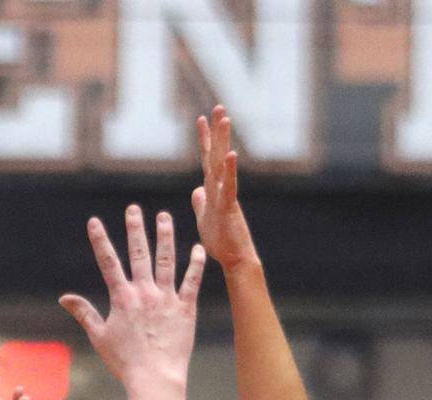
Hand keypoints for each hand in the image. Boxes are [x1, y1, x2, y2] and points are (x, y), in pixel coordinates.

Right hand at [59, 206, 205, 390]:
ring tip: (165, 217)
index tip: (94, 222)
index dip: (100, 240)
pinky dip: (196, 264)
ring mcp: (167, 299)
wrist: (155, 378)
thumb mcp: (99, 336)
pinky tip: (198, 248)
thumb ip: (84, 313)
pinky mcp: (186, 308)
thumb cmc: (126, 362)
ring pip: (166, 260)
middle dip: (135, 229)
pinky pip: (192, 281)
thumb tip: (64, 298)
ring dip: (165, 237)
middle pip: (139, 254)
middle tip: (134, 209)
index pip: (108, 262)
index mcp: (122, 299)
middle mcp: (145, 293)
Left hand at [192, 106, 256, 270]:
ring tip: (225, 119)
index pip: (207, 160)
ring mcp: (226, 196)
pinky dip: (230, 170)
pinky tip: (231, 154)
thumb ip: (201, 203)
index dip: (205, 140)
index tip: (201, 118)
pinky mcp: (230, 208)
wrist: (235, 260)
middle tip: (218, 106)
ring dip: (224, 141)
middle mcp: (220, 188)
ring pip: (223, 165)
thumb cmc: (221, 243)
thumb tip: (197, 190)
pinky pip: (230, 186)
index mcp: (212, 190)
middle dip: (217, 131)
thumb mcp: (205, 220)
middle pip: (216, 155)